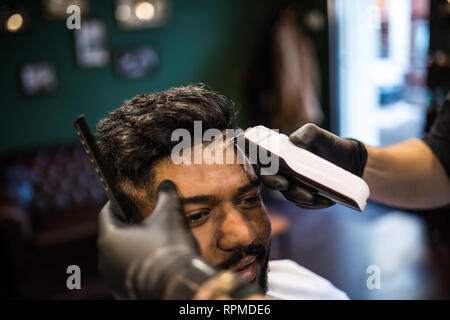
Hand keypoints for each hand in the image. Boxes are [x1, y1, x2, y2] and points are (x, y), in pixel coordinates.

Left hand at [97, 179, 215, 298]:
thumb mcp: (170, 214)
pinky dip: (134, 265)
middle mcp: (104, 259)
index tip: (125, 199)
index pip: (106, 213)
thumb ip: (165, 196)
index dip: (116, 203)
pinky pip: (125, 273)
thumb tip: (165, 184)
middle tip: (142, 219)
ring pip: (117, 256)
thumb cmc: (170, 246)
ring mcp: (112, 278)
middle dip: (126, 226)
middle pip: (112, 235)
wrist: (178, 284)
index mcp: (110, 236)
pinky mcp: (122, 292)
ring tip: (148, 241)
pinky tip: (150, 262)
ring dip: (129, 247)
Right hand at [260, 123, 366, 208]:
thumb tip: (294, 140)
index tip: (265, 166)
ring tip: (312, 195)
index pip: (260, 160)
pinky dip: (314, 203)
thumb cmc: (329, 145)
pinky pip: (305, 204)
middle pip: (269, 180)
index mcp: (279, 155)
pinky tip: (326, 200)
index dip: (257, 164)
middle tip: (285, 184)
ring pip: (288, 194)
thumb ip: (308, 132)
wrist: (348, 161)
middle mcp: (282, 172)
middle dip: (274, 183)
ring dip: (298, 196)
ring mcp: (292, 186)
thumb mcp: (320, 135)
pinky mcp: (305, 198)